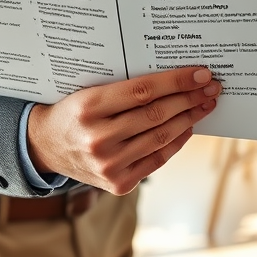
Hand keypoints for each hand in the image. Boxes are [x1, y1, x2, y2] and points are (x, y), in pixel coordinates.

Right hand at [26, 67, 220, 194]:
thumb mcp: (90, 91)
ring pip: (161, 137)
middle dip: (190, 98)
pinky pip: (157, 159)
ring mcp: (108, 165)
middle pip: (157, 114)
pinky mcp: (117, 184)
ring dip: (189, 118)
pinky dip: (177, 141)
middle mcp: (98, 138)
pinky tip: (188, 126)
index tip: (201, 73)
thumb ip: (125, 88)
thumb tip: (174, 79)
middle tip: (211, 87)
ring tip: (205, 105)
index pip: (143, 90)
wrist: (45, 147)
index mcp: (89, 107)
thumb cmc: (74, 111)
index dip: (177, 81)